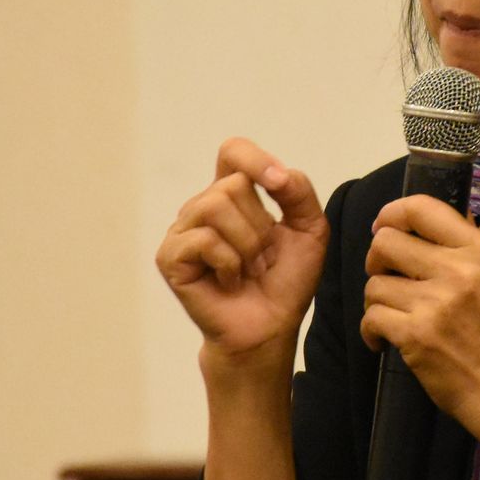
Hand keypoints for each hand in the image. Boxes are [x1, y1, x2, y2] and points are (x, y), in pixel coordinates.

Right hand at [156, 138, 327, 380]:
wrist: (269, 327)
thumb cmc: (285, 281)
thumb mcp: (308, 229)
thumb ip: (298, 191)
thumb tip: (276, 173)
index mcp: (232, 195)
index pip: (233, 151)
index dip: (255, 159)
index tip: (279, 184)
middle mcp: (202, 207)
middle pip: (233, 184)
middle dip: (260, 225)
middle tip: (262, 258)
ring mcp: (182, 231)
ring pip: (217, 207)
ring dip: (247, 245)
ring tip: (247, 270)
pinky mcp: (170, 257)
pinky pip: (205, 240)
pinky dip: (229, 264)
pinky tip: (229, 281)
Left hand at [360, 195, 479, 450]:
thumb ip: (458, 246)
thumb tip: (417, 218)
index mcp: (477, 250)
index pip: (421, 208)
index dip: (391, 214)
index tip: (383, 228)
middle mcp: (457, 269)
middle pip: (385, 242)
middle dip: (376, 262)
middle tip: (388, 280)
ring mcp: (435, 302)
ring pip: (374, 284)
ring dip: (376, 303)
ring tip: (394, 317)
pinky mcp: (416, 334)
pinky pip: (371, 317)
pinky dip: (371, 332)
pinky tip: (385, 341)